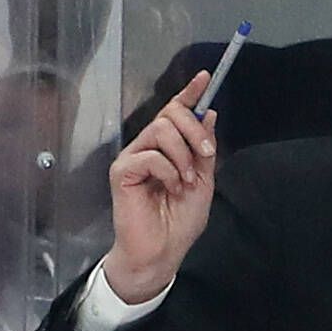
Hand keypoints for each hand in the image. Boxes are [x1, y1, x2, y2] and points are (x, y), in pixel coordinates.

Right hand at [100, 71, 217, 304]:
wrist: (162, 252)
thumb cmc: (179, 222)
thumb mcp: (202, 180)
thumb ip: (203, 149)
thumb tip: (209, 113)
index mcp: (167, 147)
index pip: (175, 112)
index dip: (189, 93)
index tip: (205, 78)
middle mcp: (147, 147)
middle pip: (169, 114)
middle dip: (193, 129)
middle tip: (205, 154)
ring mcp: (133, 157)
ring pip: (161, 130)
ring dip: (182, 154)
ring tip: (186, 181)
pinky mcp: (122, 171)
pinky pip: (150, 155)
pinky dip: (168, 171)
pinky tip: (171, 188)